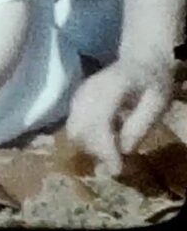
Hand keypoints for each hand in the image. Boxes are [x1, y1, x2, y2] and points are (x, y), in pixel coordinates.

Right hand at [66, 54, 173, 175]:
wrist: (140, 60)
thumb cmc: (152, 82)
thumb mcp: (158, 104)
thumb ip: (140, 126)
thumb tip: (123, 151)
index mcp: (110, 87)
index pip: (98, 122)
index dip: (104, 149)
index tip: (117, 170)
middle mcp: (88, 90)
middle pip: (80, 130)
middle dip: (97, 150)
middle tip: (118, 160)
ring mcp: (79, 94)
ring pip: (73, 130)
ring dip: (90, 145)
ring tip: (113, 145)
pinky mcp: (75, 100)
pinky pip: (74, 126)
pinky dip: (87, 137)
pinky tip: (107, 133)